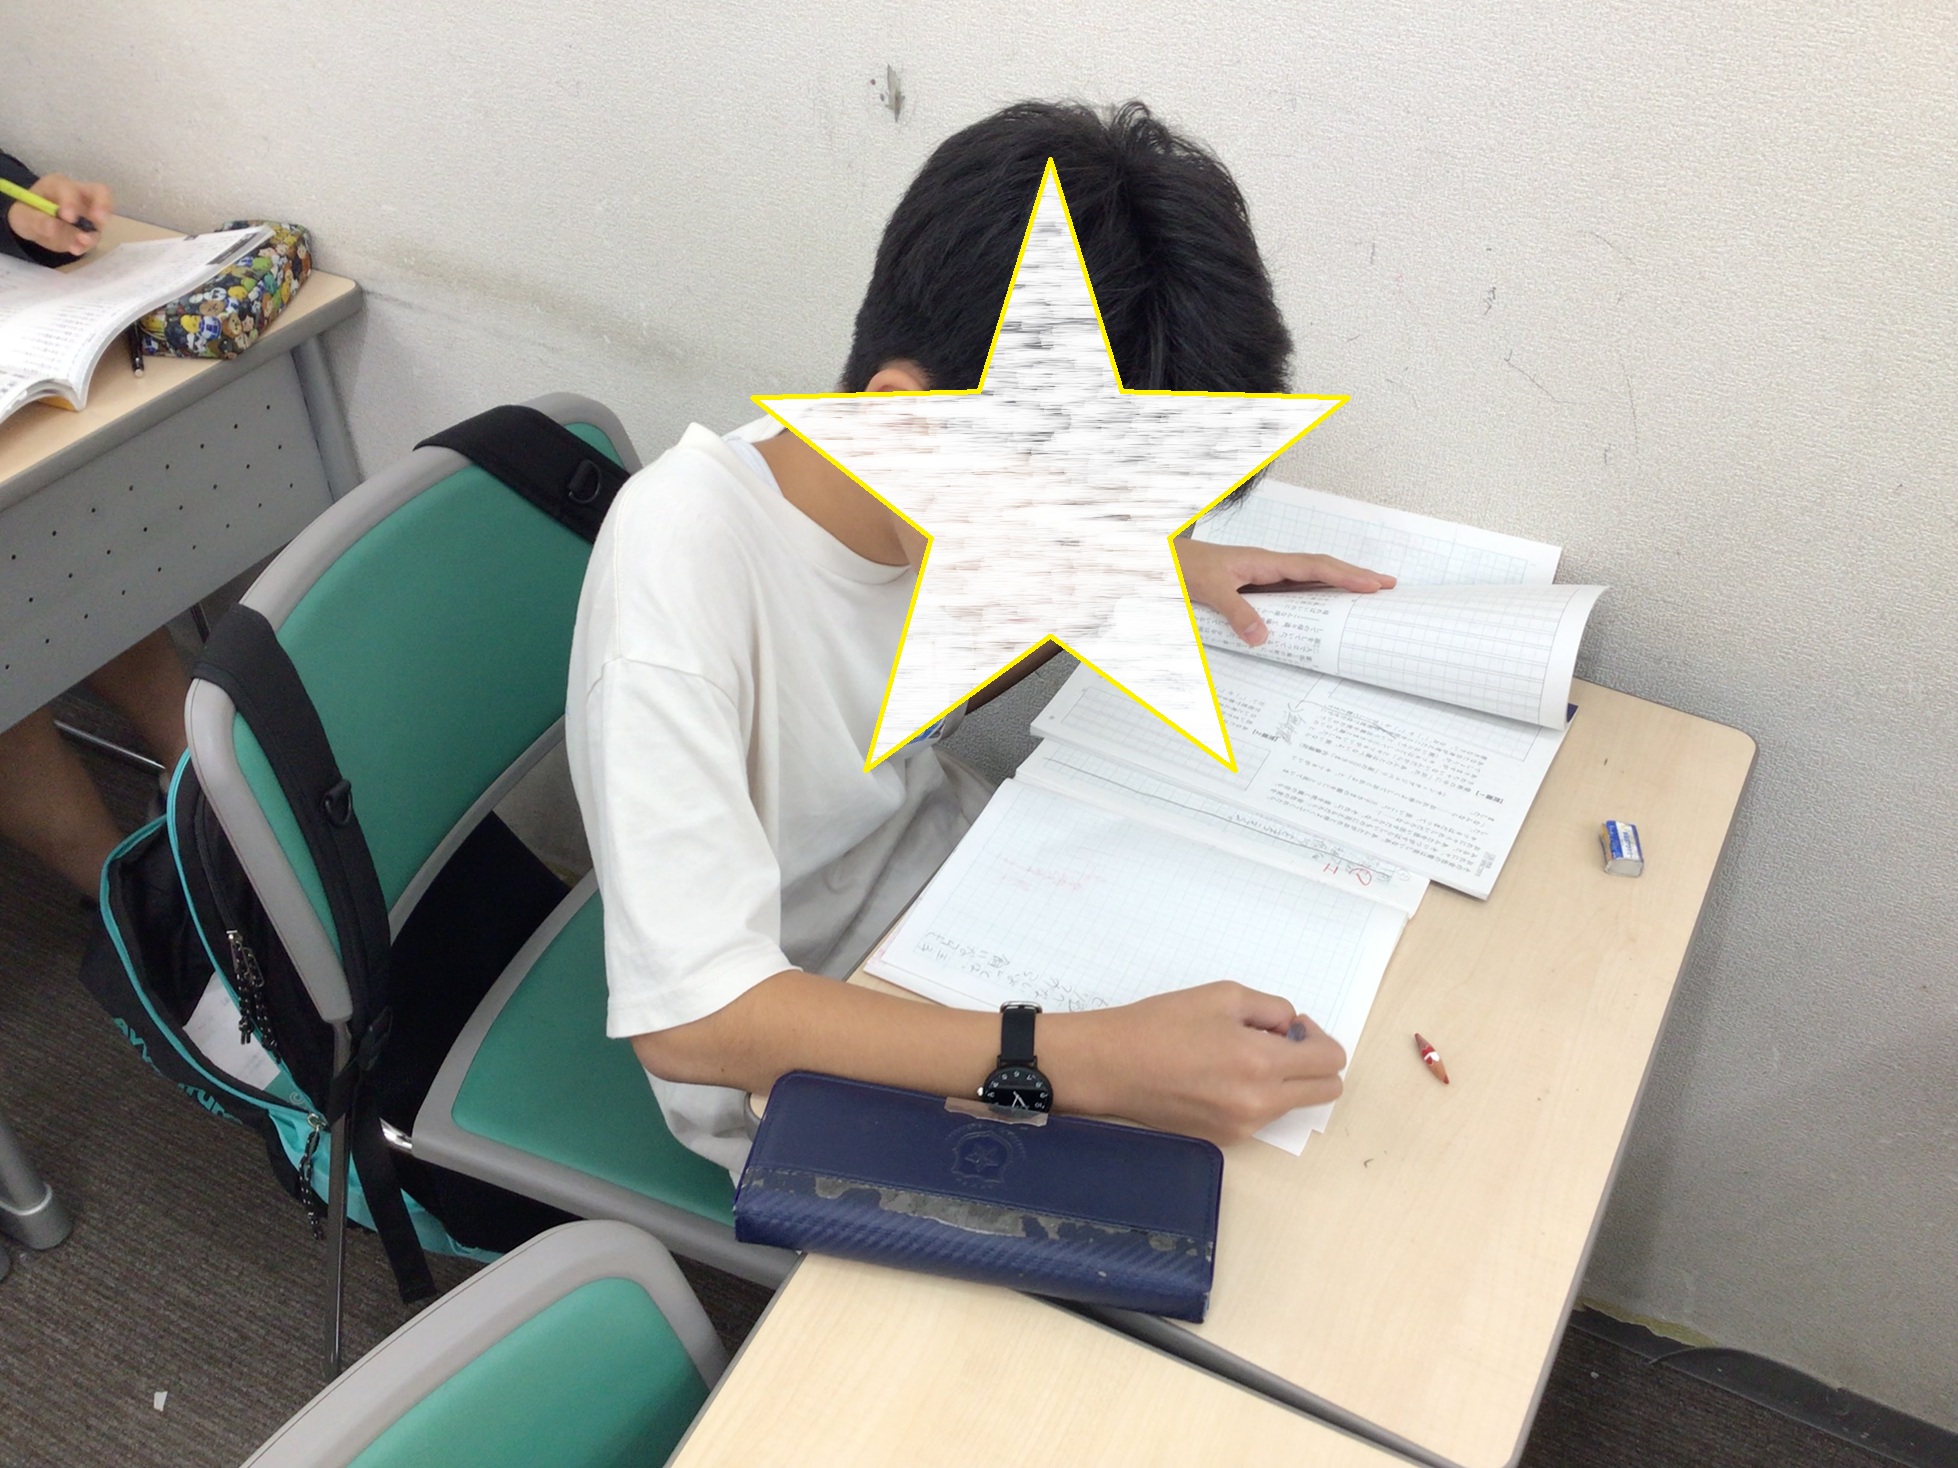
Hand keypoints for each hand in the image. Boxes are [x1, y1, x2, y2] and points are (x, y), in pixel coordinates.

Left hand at [7, 173, 113, 255]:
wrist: (32, 225)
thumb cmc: (27, 213)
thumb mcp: (22, 215)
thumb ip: (36, 220)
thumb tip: (52, 227)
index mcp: (58, 185)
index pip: (70, 189)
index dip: (71, 202)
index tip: (68, 218)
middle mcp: (78, 195)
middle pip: (101, 192)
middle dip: (103, 207)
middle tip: (100, 222)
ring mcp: (88, 212)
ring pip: (101, 219)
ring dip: (92, 234)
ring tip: (80, 244)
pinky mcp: (91, 228)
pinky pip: (95, 236)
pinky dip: (87, 245)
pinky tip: (75, 249)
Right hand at [1048, 981, 1347, 1144]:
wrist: (1111, 1065)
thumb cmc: (1162, 1023)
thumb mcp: (1224, 995)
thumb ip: (1272, 1009)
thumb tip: (1290, 1030)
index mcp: (1263, 1064)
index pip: (1331, 1062)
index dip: (1319, 1036)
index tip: (1290, 1026)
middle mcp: (1260, 1104)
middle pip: (1325, 1091)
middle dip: (1313, 1062)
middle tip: (1277, 1040)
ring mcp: (1243, 1127)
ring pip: (1293, 1104)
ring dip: (1283, 1078)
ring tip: (1237, 1055)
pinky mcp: (1225, 1139)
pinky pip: (1262, 1116)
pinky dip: (1256, 1095)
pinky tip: (1219, 1075)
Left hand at [1176, 537, 1394, 647]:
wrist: (1163, 561)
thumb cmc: (1184, 568)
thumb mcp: (1210, 590)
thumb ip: (1236, 612)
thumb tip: (1262, 637)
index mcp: (1265, 562)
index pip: (1314, 566)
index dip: (1345, 575)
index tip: (1373, 584)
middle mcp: (1269, 566)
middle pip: (1321, 568)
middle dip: (1355, 576)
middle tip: (1388, 585)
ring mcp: (1263, 575)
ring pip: (1310, 577)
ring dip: (1338, 584)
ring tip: (1367, 593)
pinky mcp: (1255, 585)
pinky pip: (1293, 589)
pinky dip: (1315, 594)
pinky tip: (1324, 604)